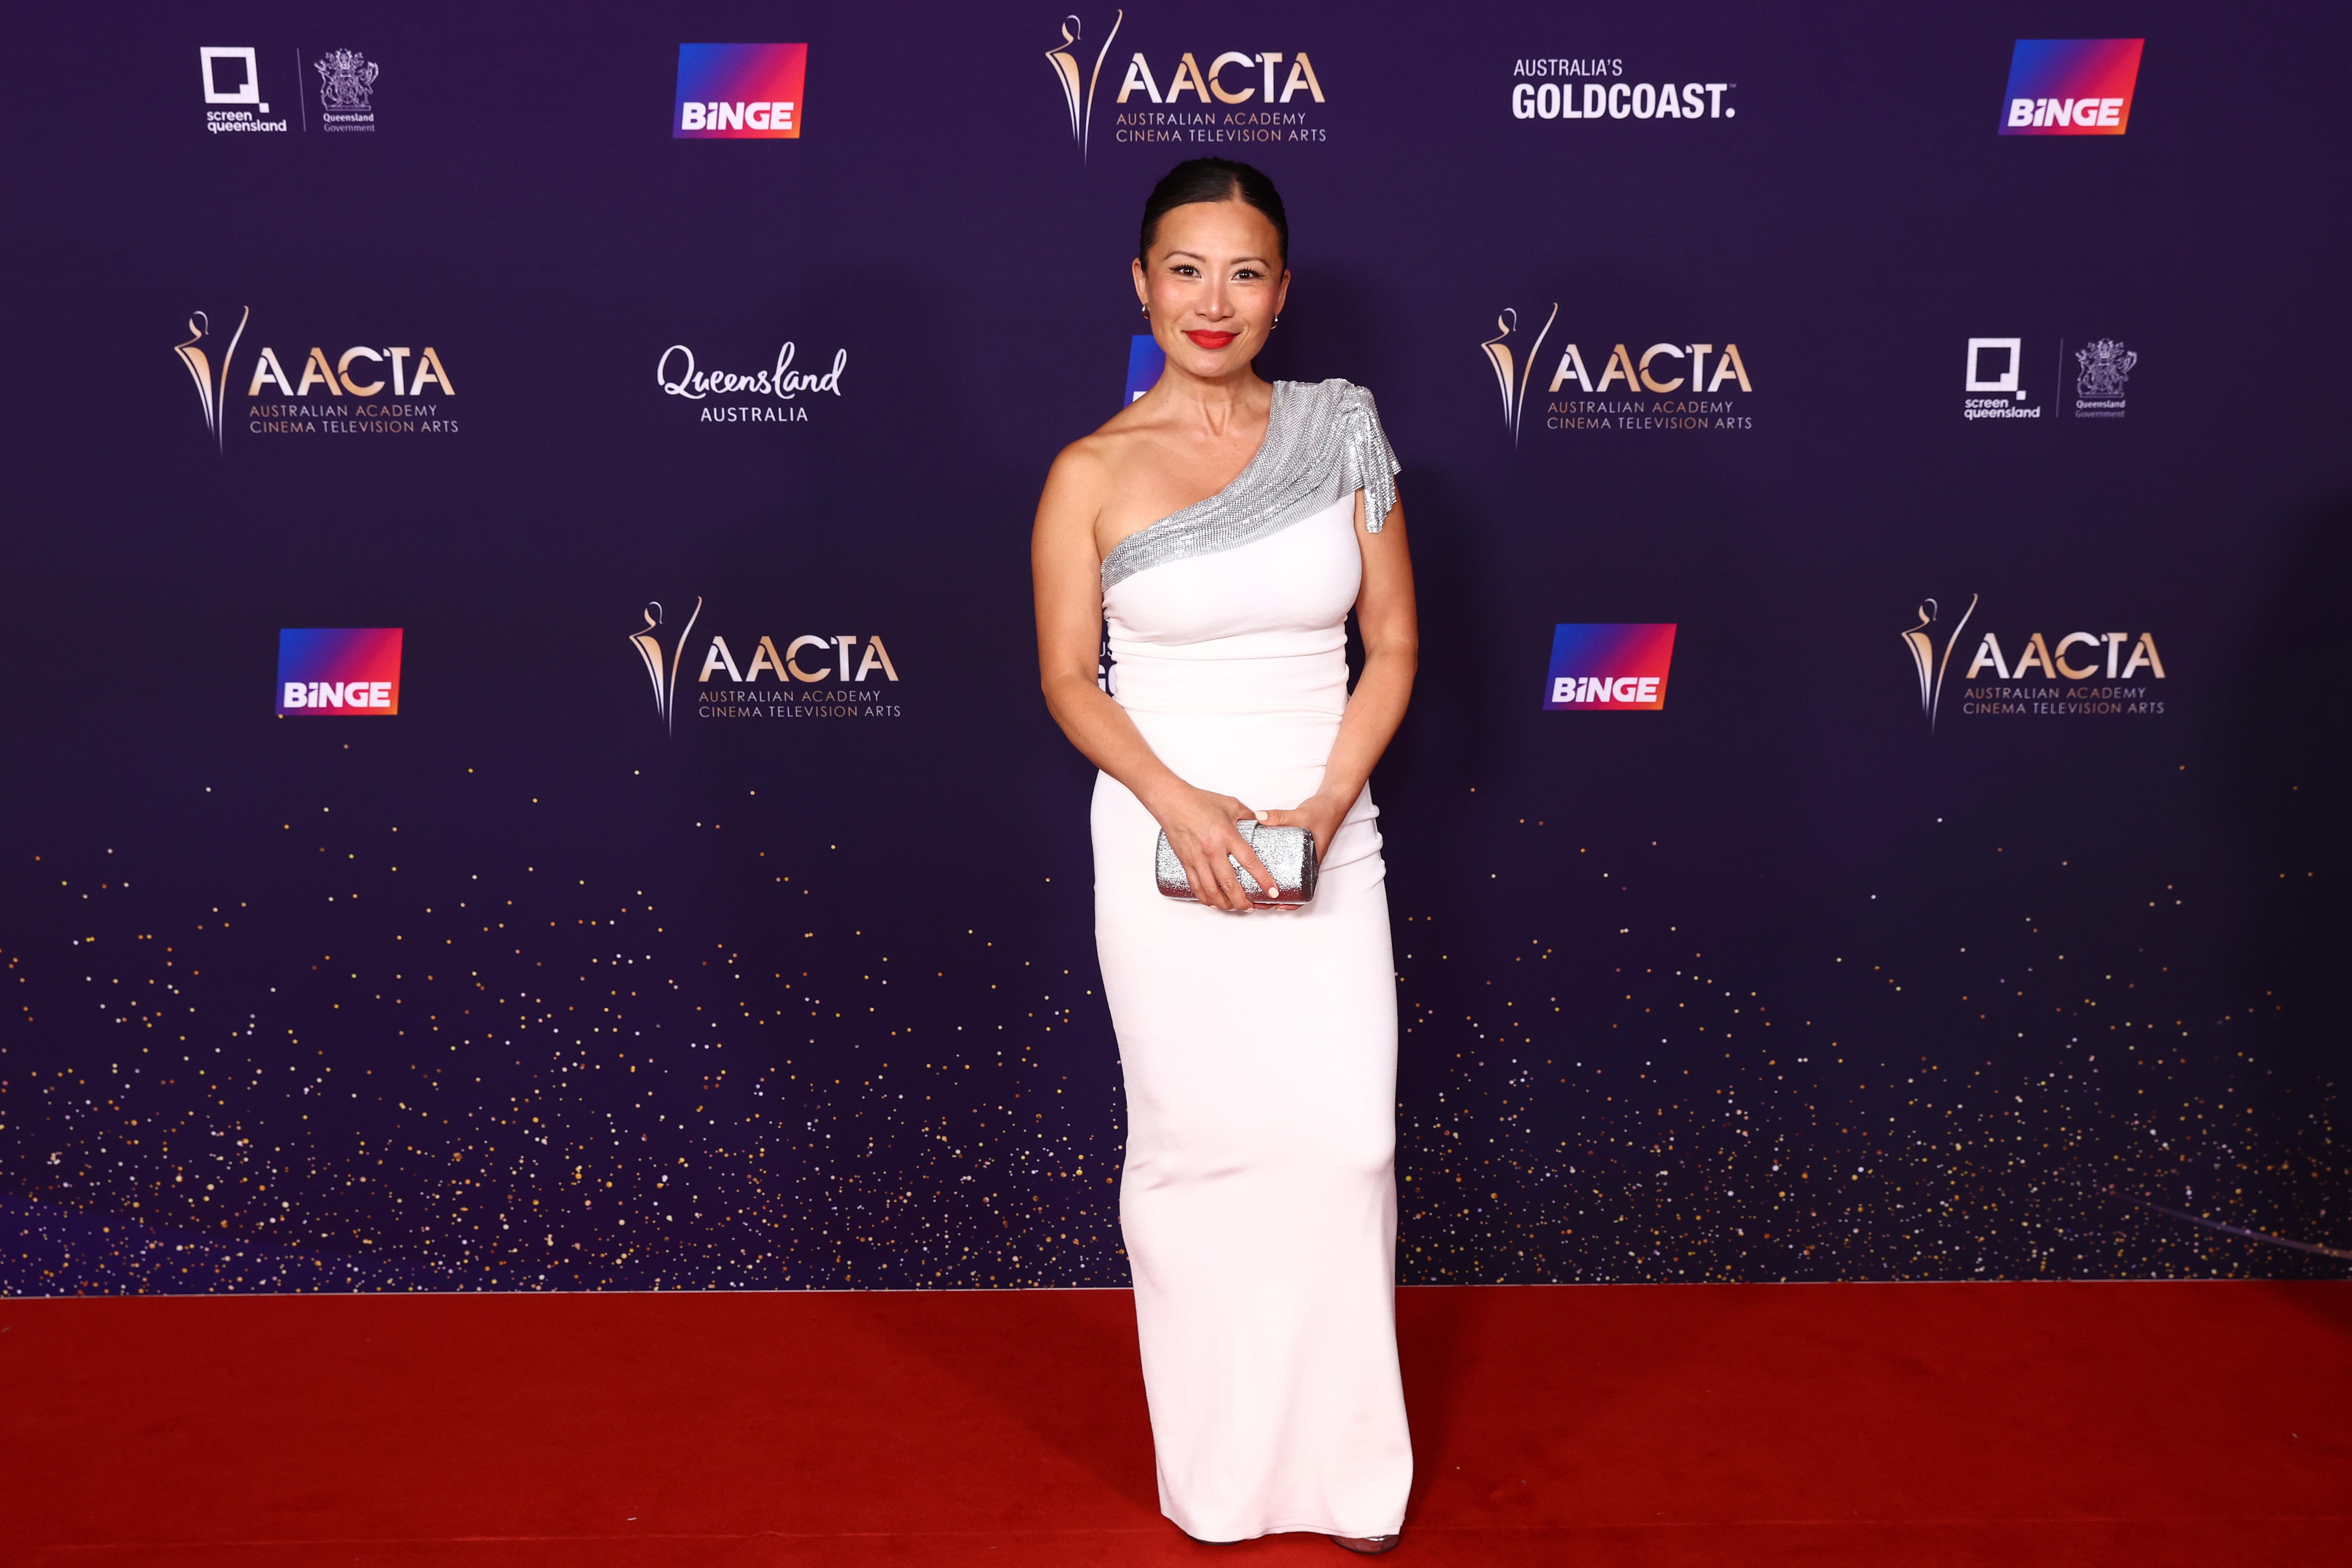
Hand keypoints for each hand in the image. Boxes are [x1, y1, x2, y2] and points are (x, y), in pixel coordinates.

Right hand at [1149, 785, 1280, 913]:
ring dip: (1224, 904)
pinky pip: (1196, 886)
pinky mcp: (1186, 862)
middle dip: (1242, 901)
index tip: (1272, 891)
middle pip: (1229, 884)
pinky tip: (1213, 902)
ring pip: (1211, 891)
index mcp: (1227, 836)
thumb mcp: (1230, 804)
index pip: (1250, 862)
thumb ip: (1248, 815)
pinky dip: (1205, 898)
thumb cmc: (1198, 801)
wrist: (1172, 802)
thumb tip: (1261, 822)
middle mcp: (1212, 850)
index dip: (1263, 879)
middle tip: (1251, 906)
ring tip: (1234, 908)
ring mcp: (1197, 859)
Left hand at [1251, 791, 1350, 909]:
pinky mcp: (1294, 848)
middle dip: (1277, 898)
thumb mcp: (1301, 815)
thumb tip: (1259, 817)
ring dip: (1274, 885)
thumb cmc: (1324, 812)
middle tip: (1259, 900)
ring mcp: (1300, 856)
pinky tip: (1259, 867)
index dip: (1293, 902)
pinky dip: (1273, 868)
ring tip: (1256, 890)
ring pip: (1288, 877)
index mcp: (1312, 861)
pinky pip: (1284, 863)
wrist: (1331, 802)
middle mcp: (1306, 862)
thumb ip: (1280, 816)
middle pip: (1293, 888)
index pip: (1305, 889)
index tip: (1278, 907)